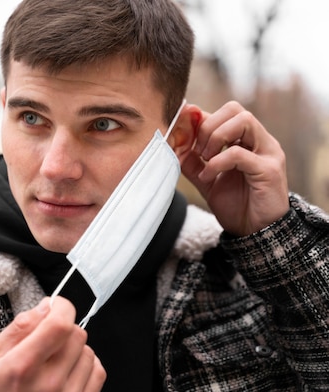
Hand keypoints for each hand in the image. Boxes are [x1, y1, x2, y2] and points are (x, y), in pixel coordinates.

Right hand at [0, 297, 105, 391]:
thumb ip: (21, 326)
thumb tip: (48, 306)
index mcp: (22, 367)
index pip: (59, 326)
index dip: (62, 307)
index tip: (56, 305)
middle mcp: (48, 385)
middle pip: (76, 335)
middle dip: (64, 328)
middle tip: (49, 337)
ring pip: (88, 352)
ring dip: (74, 348)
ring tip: (55, 359)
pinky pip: (98, 372)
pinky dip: (86, 365)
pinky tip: (69, 369)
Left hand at [181, 101, 289, 235]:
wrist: (254, 232)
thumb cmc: (235, 205)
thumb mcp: (206, 179)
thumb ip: (191, 160)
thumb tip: (173, 142)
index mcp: (247, 140)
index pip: (225, 113)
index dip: (200, 119)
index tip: (181, 131)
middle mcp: (260, 141)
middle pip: (235, 109)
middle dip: (208, 126)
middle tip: (197, 151)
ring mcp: (268, 153)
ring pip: (243, 121)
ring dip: (216, 137)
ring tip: (205, 159)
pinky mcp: (269, 169)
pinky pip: (240, 153)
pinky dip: (217, 162)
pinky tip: (208, 177)